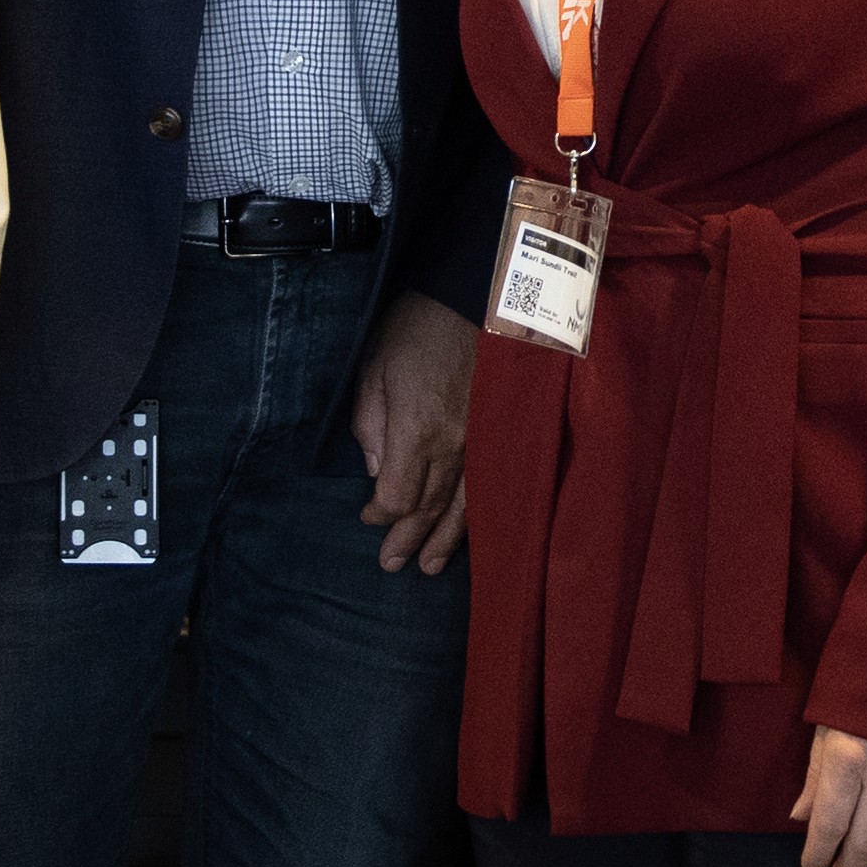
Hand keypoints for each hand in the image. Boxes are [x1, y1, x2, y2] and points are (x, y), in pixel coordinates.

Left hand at [349, 291, 476, 576]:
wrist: (479, 298)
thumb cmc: (419, 327)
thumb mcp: (375, 368)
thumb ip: (370, 424)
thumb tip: (375, 470)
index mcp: (417, 431)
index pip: (397, 496)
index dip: (379, 514)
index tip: (365, 516)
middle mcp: (454, 446)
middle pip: (429, 507)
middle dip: (407, 539)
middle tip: (391, 565)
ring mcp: (483, 442)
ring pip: (462, 506)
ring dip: (444, 540)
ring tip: (430, 568)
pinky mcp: (501, 434)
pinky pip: (488, 485)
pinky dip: (475, 515)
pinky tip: (470, 532)